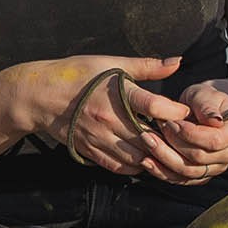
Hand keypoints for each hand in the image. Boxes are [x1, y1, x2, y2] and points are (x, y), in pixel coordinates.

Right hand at [14, 55, 196, 181]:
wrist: (41, 96)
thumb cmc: (78, 74)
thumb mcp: (111, 62)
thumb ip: (147, 66)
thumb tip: (177, 61)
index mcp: (117, 93)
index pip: (154, 107)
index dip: (175, 112)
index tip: (186, 112)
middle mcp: (110, 119)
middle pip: (150, 138)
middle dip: (170, 139)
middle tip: (183, 136)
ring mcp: (100, 138)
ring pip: (138, 158)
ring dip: (155, 155)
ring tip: (166, 149)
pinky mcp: (91, 151)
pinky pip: (120, 167)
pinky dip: (137, 166)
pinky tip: (145, 158)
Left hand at [156, 81, 227, 184]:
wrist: (201, 110)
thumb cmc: (204, 100)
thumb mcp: (205, 94)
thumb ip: (207, 106)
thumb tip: (214, 120)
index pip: (215, 141)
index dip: (190, 134)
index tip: (171, 122)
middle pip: (199, 159)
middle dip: (173, 144)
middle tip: (153, 129)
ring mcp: (215, 168)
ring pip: (188, 172)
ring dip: (164, 158)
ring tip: (147, 142)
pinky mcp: (200, 176)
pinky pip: (180, 179)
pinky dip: (162, 171)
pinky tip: (147, 160)